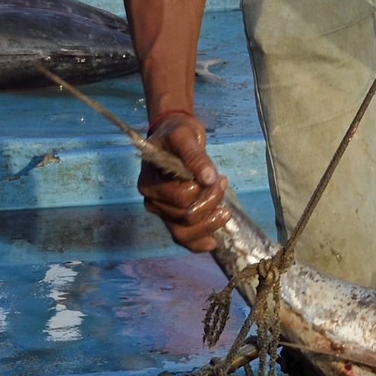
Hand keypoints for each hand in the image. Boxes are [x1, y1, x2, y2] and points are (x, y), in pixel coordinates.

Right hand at [140, 110, 227, 251]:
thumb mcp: (186, 136)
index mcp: (150, 181)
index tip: (218, 176)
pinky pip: (181, 237)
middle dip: (210, 203)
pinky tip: (212, 242)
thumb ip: (195, 156)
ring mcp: (160, 210)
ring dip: (208, 225)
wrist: (174, 134)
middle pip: (184, 217)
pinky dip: (197, 242)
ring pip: (183, 233)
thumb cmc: (178, 133)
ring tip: (225, 213)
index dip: (204, 192)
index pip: (180, 198)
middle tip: (223, 183)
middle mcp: (151, 200)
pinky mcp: (170, 216)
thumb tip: (208, 179)